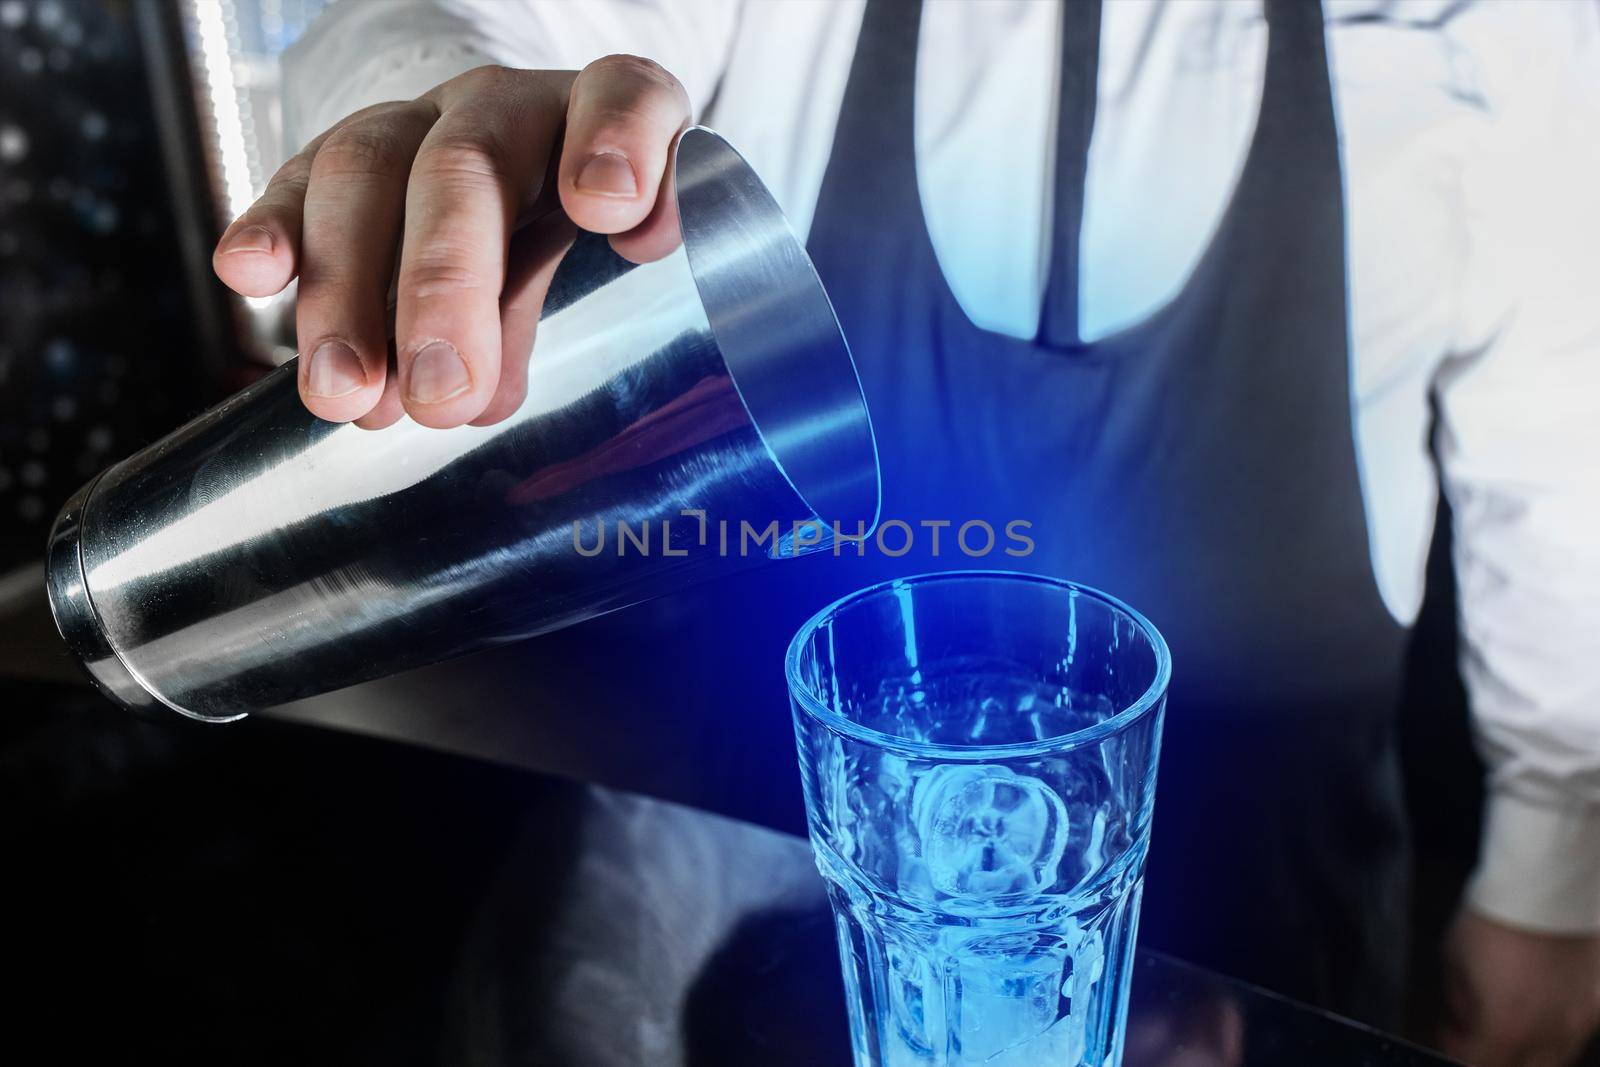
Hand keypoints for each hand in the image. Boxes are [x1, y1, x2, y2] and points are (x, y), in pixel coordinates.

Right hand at [211, 57, 689, 428]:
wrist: (542, 171)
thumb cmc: (598, 220)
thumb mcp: (629, 249)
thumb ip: (604, 291)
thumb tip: (520, 362)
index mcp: (603, 114)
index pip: (624, 96)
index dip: (618, 145)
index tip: (610, 212)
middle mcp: (509, 106)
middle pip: (466, 165)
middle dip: (445, 283)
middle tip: (441, 394)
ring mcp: (423, 124)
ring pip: (368, 172)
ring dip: (348, 292)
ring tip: (346, 394)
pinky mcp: (349, 158)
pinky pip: (301, 180)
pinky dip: (273, 228)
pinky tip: (249, 275)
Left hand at [1437, 905, 1599, 1065]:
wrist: (1547, 880)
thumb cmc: (1495, 916)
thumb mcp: (1455, 958)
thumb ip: (1460, 1002)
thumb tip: (1461, 1020)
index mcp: (1506, 1027)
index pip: (1478, 1065)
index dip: (1456, 1052)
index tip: (1449, 1033)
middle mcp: (1550, 1034)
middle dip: (1493, 1056)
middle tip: (1476, 1031)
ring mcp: (1581, 1021)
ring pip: (1553, 1059)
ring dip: (1527, 1049)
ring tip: (1507, 1015)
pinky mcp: (1598, 1004)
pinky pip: (1576, 1033)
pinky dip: (1554, 1030)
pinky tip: (1538, 1004)